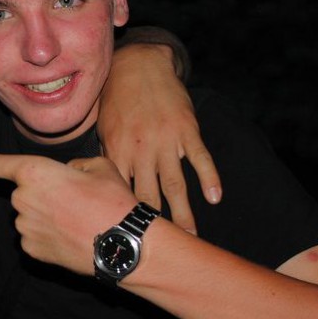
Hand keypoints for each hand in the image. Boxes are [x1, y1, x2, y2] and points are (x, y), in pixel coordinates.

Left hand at [0, 152, 137, 275]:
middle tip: (79, 201)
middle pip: (25, 192)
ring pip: (31, 215)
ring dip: (50, 216)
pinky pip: (35, 237)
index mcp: (35, 171)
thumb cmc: (114, 202)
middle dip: (46, 194)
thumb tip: (66, 176)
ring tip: (82, 220)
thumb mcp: (98, 166)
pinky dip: (51, 236)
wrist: (124, 245)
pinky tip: (73, 238)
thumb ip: (72, 166)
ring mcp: (23, 227)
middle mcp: (22, 199)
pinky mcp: (30, 250)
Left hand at [99, 43, 221, 233]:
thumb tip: (101, 188)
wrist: (138, 65)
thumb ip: (107, 160)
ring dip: (184, 212)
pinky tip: (216, 196)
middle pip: (149, 196)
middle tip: (162, 252)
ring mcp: (166, 141)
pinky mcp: (187, 129)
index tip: (129, 242)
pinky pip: (200, 157)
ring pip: (175, 184)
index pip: (121, 194)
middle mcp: (141, 150)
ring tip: (191, 236)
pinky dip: (209, 177)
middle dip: (155, 226)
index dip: (125, 219)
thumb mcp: (103, 129)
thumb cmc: (116, 100)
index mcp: (117, 152)